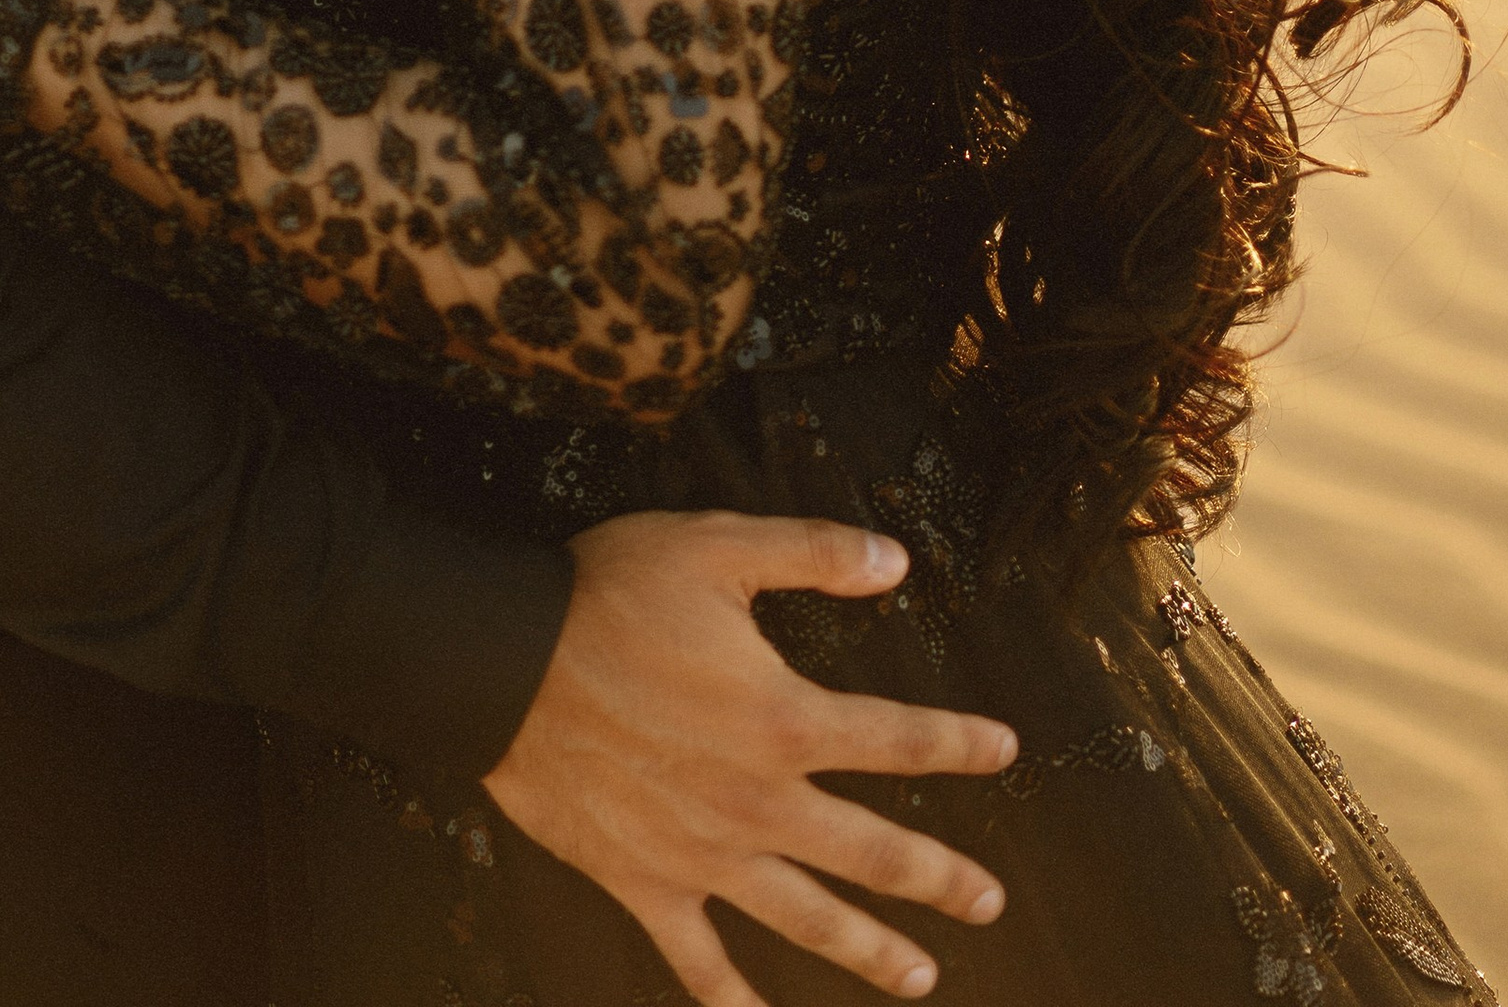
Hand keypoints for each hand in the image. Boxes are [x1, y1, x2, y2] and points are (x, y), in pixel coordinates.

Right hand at [483, 510, 1014, 1004]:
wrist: (502, 661)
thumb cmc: (606, 594)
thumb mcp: (717, 546)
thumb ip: (813, 552)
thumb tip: (897, 561)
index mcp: (785, 718)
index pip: (899, 739)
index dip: (959, 743)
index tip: (1005, 749)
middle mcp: (760, 801)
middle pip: (873, 851)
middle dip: (940, 878)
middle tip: (988, 903)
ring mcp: (706, 856)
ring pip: (808, 918)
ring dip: (871, 951)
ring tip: (920, 978)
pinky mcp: (647, 885)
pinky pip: (699, 962)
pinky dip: (733, 1002)